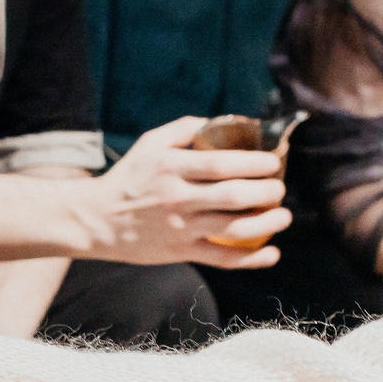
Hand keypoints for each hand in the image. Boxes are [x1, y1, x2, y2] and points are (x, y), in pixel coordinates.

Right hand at [78, 118, 290, 266]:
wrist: (98, 220)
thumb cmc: (129, 177)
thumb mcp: (150, 144)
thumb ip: (184, 129)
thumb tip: (220, 121)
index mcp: (171, 167)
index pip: (220, 164)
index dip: (253, 163)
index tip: (273, 162)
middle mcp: (177, 198)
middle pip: (232, 196)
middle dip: (265, 192)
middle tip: (280, 188)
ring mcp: (180, 228)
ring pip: (232, 229)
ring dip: (265, 224)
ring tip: (283, 216)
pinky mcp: (180, 252)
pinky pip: (221, 258)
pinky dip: (251, 260)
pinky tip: (272, 253)